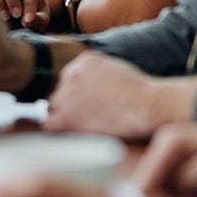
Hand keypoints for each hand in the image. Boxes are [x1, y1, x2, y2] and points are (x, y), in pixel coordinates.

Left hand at [44, 52, 196, 138]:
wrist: (146, 106)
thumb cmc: (141, 94)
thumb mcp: (118, 71)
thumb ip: (99, 76)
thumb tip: (91, 90)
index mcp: (85, 60)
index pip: (71, 79)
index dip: (79, 96)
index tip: (90, 107)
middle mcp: (71, 73)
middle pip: (60, 93)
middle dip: (71, 106)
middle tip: (89, 120)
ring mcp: (66, 94)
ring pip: (54, 109)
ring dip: (67, 119)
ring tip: (88, 129)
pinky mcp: (65, 116)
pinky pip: (50, 125)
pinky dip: (60, 131)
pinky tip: (77, 136)